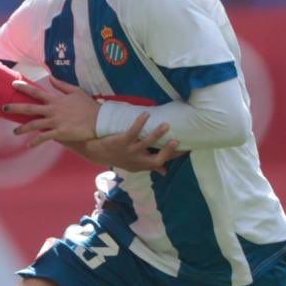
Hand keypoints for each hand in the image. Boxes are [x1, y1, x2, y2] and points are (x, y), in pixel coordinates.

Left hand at [4, 76, 100, 146]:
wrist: (99, 120)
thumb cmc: (89, 106)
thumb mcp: (76, 91)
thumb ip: (62, 85)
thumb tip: (51, 77)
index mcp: (56, 100)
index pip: (36, 92)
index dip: (24, 88)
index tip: (13, 84)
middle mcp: (53, 110)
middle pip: (30, 108)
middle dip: (15, 107)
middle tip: (3, 108)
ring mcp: (55, 122)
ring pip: (34, 125)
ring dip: (22, 128)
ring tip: (14, 132)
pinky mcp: (59, 133)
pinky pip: (44, 138)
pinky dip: (35, 142)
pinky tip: (28, 145)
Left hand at [67, 112, 183, 174]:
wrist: (98, 153)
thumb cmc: (120, 157)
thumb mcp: (135, 166)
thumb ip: (151, 166)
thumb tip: (165, 172)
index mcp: (143, 165)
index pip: (162, 161)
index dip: (175, 156)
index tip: (187, 148)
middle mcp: (138, 160)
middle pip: (155, 159)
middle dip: (166, 151)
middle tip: (177, 140)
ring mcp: (129, 151)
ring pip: (145, 143)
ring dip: (155, 134)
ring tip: (165, 125)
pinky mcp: (121, 141)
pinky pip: (132, 132)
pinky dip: (139, 123)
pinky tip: (146, 114)